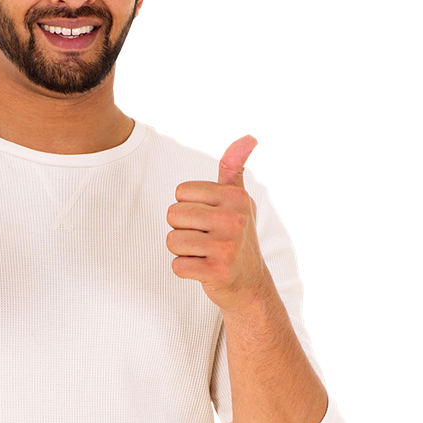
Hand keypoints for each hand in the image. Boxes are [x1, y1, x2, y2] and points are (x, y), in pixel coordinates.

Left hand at [166, 134, 267, 312]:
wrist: (250, 284)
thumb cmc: (237, 239)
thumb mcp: (239, 201)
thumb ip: (233, 169)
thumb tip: (249, 138)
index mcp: (235, 198)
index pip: (181, 193)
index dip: (187, 208)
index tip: (206, 220)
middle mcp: (234, 220)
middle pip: (173, 215)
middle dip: (182, 229)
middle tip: (204, 240)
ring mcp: (227, 247)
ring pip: (172, 240)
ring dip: (182, 251)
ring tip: (202, 254)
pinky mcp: (217, 272)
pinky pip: (178, 265)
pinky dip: (185, 270)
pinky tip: (203, 269)